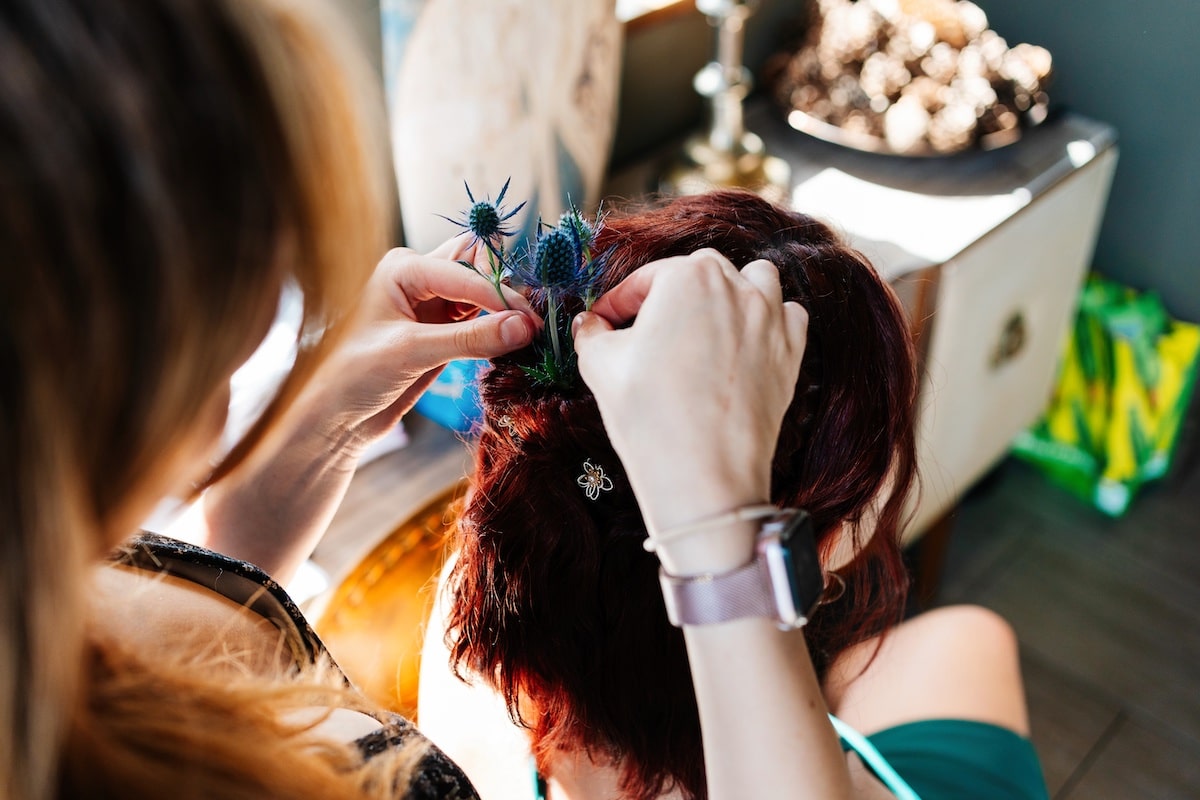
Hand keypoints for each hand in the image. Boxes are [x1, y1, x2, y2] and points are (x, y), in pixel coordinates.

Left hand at [312, 238, 538, 448]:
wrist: (338, 417)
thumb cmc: (355, 376)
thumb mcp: (412, 353)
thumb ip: (469, 339)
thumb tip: (523, 327)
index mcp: (403, 269)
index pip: (465, 270)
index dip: (499, 295)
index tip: (529, 322)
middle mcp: (419, 278)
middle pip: (478, 269)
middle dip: (505, 293)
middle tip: (532, 325)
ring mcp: (431, 303)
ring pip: (482, 294)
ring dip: (504, 312)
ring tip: (528, 336)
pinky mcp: (442, 329)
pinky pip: (480, 319)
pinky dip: (497, 329)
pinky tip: (512, 345)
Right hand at [572, 250, 807, 572]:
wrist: (705, 474)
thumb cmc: (651, 416)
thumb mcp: (600, 366)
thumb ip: (591, 334)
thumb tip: (589, 324)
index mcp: (687, 278)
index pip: (644, 279)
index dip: (617, 303)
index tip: (603, 324)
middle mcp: (736, 287)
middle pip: (699, 272)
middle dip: (670, 294)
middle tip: (645, 331)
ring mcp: (770, 318)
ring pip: (755, 281)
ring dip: (730, 292)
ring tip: (704, 325)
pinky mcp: (791, 352)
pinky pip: (787, 317)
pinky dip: (768, 321)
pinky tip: (744, 344)